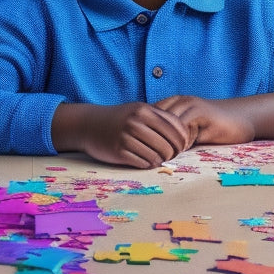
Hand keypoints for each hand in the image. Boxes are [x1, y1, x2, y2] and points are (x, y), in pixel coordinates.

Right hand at [52, 102, 193, 168]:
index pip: (176, 128)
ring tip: (158, 158)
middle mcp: (136, 122)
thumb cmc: (119, 118)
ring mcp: (126, 137)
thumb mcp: (139, 110)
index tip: (182, 146)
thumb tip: (185, 134)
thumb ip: (160, 118)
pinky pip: (143, 163)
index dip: (183, 140)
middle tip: (171, 155)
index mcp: (145, 110)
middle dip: (173, 153)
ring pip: (157, 156)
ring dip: (160, 160)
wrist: (89, 125)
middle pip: (169, 145)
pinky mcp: (119, 152)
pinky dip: (148, 164)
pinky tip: (146, 160)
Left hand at [155, 95, 254, 146]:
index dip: (146, 131)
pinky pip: (183, 127)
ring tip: (166, 155)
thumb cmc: (213, 128)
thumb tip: (152, 151)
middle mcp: (179, 100)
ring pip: (168, 122)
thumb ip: (172, 135)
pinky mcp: (201, 112)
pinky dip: (179, 141)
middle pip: (155, 118)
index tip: (145, 148)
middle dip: (153, 136)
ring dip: (165, 140)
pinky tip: (181, 151)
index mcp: (173, 102)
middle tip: (154, 154)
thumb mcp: (188, 130)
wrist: (240, 121)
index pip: (149, 115)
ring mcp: (190, 105)